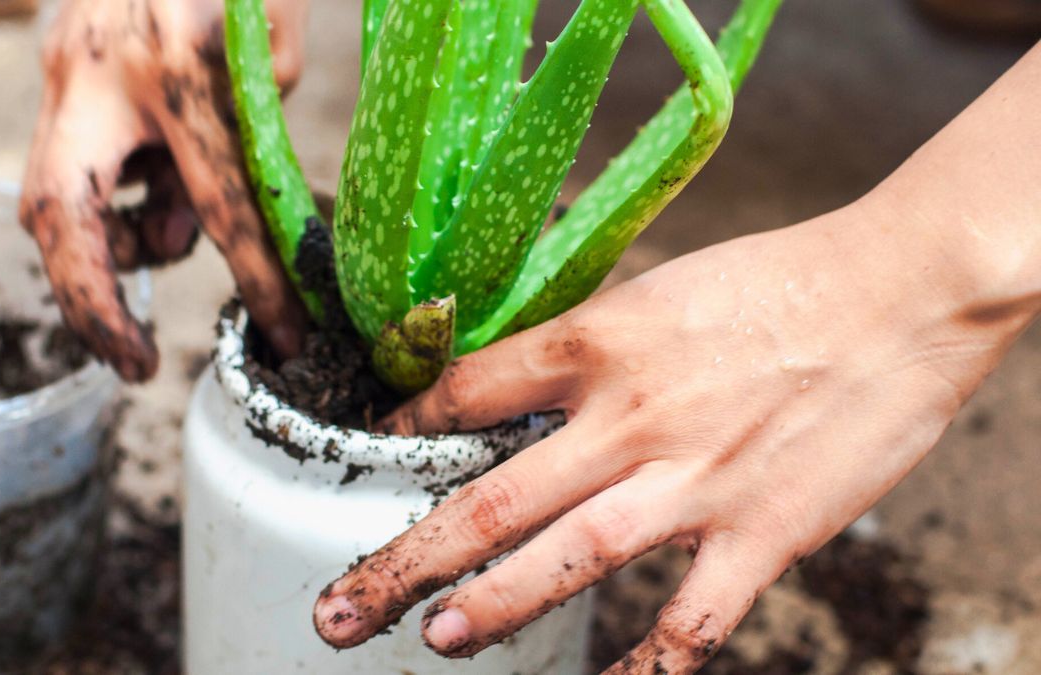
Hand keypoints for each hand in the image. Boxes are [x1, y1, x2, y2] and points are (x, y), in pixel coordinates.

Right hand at [20, 0, 308, 380]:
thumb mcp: (274, 47)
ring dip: (104, 241)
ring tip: (164, 230)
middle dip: (91, 303)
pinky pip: (65, 159)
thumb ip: (242, 141)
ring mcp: (62, 64)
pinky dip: (106, 196)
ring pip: (51, 194)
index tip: (286, 336)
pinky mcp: (52, 61)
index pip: (220, 200)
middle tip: (134, 362)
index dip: (256, 278)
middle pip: (61, 216)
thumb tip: (184, 228)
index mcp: (184, 61)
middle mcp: (101, 68)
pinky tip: (146, 184)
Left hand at [313, 197, 1037, 670]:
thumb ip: (586, 346)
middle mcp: (626, 421)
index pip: (466, 393)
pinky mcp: (758, 534)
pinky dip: (651, 662)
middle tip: (340, 609)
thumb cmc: (775, 281)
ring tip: (438, 635)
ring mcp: (690, 485)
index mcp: (596, 345)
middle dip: (405, 560)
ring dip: (494, 606)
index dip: (406, 428)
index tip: (374, 454)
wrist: (898, 292)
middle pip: (488, 499)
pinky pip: (690, 621)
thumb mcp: (657, 291)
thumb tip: (519, 379)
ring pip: (566, 561)